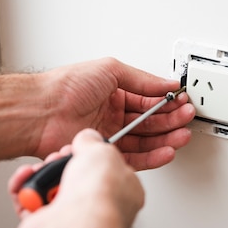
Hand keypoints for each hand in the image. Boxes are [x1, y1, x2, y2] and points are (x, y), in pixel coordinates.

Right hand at [11, 129, 141, 227]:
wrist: (76, 223)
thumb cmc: (99, 194)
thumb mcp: (103, 151)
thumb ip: (94, 142)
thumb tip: (87, 139)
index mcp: (123, 191)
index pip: (106, 169)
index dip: (90, 155)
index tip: (79, 148)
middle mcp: (98, 207)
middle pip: (73, 176)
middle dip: (60, 163)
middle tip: (57, 159)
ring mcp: (72, 218)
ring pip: (49, 188)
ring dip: (40, 174)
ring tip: (41, 170)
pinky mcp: (45, 227)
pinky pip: (28, 203)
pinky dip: (23, 188)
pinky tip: (26, 180)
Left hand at [33, 57, 194, 169]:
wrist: (40, 112)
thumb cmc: (65, 86)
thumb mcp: (110, 70)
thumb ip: (142, 80)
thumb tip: (167, 82)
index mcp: (115, 93)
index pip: (149, 99)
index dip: (168, 101)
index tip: (183, 102)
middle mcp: (114, 114)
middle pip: (151, 121)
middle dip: (172, 120)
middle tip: (187, 118)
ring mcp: (110, 135)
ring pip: (146, 141)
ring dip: (166, 139)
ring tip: (181, 136)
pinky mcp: (105, 153)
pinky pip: (135, 158)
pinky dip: (153, 156)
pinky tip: (166, 151)